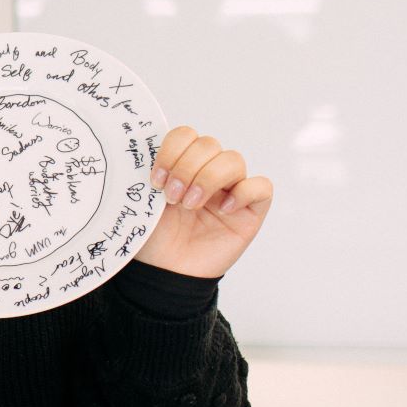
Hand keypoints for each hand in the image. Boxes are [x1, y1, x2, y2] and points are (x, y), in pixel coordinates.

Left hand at [135, 126, 274, 278]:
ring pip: (233, 160)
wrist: (165, 272)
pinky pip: (262, 187)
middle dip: (186, 167)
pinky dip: (243, 192)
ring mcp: (231, 190)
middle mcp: (207, 172)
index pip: (186, 135)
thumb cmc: (154, 237)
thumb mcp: (145, 200)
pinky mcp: (251, 211)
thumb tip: (147, 146)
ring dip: (208, 179)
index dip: (171, 150)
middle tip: (172, 196)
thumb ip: (151, 172)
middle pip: (209, 144)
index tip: (155, 180)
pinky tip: (222, 210)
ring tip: (190, 204)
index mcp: (182, 165)